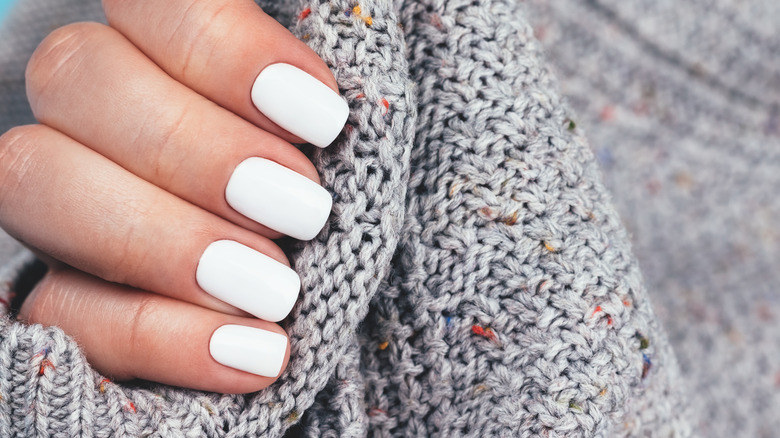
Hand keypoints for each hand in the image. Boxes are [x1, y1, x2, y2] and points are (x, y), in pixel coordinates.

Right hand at [0, 0, 346, 392]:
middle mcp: (93, 118)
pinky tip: (256, 355)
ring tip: (277, 289)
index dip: (224, 49)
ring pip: (36, 178)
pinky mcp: (59, 299)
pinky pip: (59, 311)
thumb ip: (305, 99)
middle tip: (301, 208)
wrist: (323, 304)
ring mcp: (62, 207)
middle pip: (78, 77)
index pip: (150, 1)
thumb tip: (316, 89)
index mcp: (162, 55)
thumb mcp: (333, 147)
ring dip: (167, 238)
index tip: (322, 117)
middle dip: (199, 150)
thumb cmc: (336, 206)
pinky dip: (164, 336)